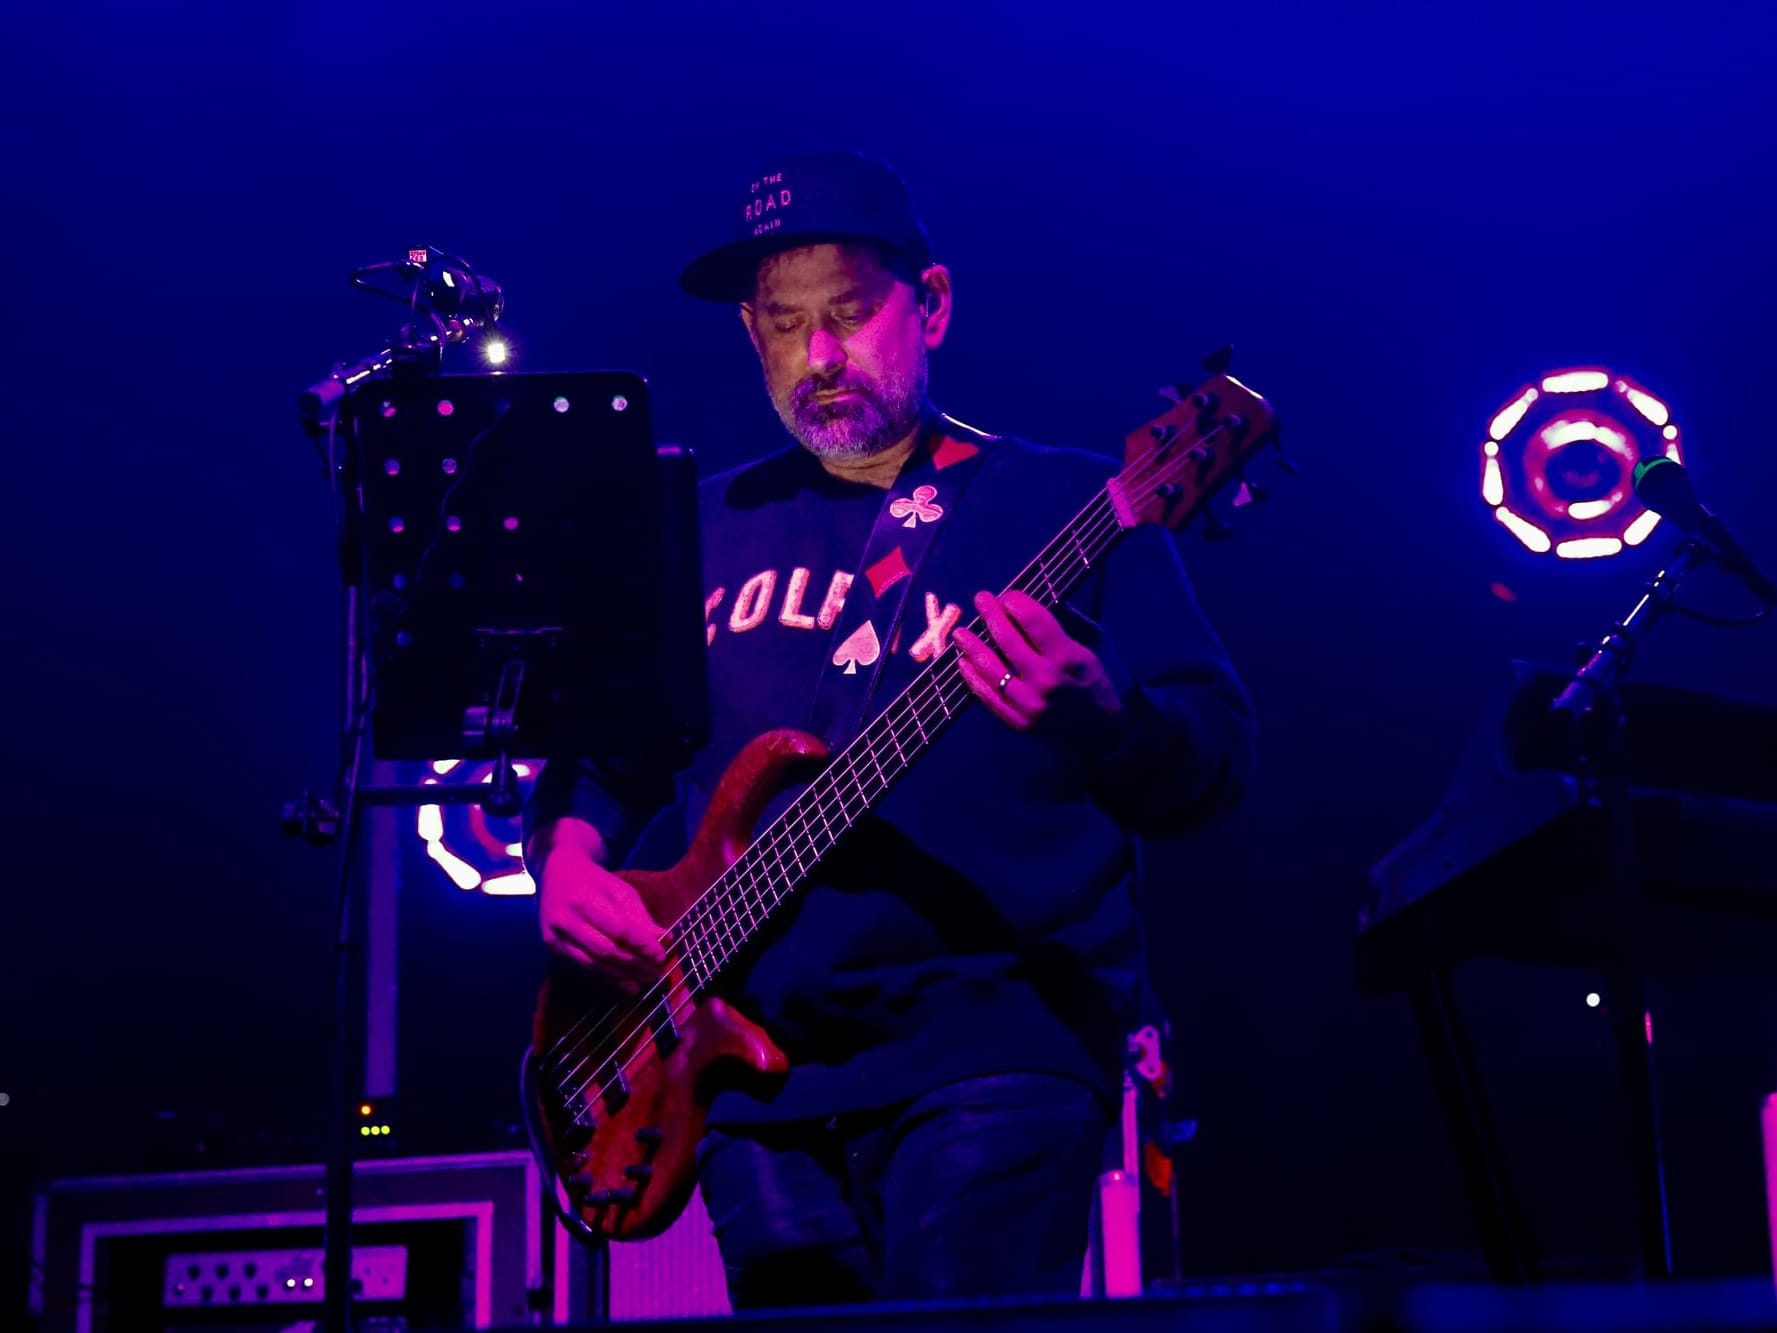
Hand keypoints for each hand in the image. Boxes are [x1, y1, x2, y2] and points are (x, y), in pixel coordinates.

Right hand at [538, 841, 665, 992]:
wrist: (556, 874)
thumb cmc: (594, 882)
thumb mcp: (620, 891)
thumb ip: (640, 917)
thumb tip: (665, 939)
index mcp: (584, 899)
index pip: (619, 929)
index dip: (642, 946)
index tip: (662, 956)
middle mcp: (566, 920)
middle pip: (605, 950)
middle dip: (635, 964)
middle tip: (657, 972)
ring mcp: (555, 936)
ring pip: (594, 964)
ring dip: (624, 976)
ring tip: (646, 980)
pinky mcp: (553, 948)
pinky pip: (585, 969)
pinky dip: (609, 979)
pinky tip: (628, 984)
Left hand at [953, 590, 1128, 754]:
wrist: (1111, 733)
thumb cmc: (1107, 680)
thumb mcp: (1098, 643)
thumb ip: (1070, 619)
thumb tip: (1040, 597)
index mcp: (1069, 656)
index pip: (1033, 620)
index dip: (1015, 602)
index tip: (1007, 595)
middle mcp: (1047, 680)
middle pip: (1008, 640)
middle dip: (990, 615)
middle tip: (979, 600)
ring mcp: (1031, 705)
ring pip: (991, 670)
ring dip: (972, 647)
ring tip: (961, 633)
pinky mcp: (1021, 724)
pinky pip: (990, 699)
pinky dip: (973, 680)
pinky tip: (964, 664)